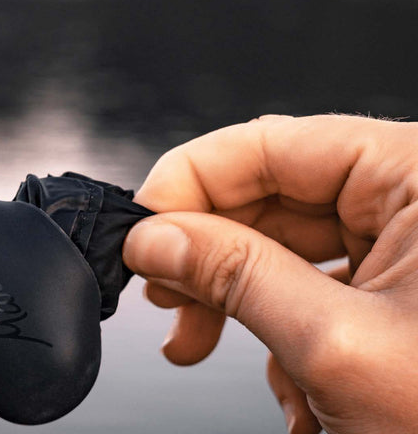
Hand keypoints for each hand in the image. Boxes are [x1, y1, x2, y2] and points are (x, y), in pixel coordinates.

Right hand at [123, 114, 417, 433]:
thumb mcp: (334, 345)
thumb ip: (234, 275)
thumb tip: (156, 237)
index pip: (271, 144)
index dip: (190, 183)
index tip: (140, 230)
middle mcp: (416, 196)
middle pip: (270, 196)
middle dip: (209, 257)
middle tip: (164, 298)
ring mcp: (408, 242)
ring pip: (283, 246)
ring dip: (240, 305)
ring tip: (206, 348)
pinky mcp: (399, 285)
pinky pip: (312, 284)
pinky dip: (281, 333)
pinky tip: (289, 386)